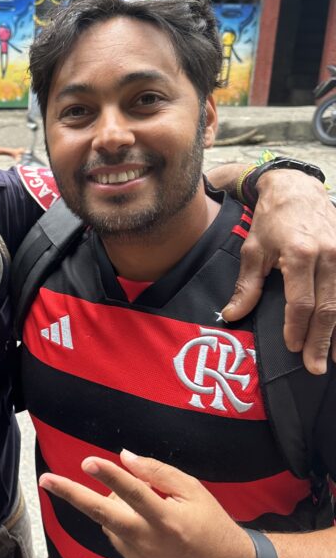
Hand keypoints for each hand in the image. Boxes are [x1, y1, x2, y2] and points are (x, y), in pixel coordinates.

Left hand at [39, 450, 255, 557]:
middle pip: (103, 514)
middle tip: (45, 480)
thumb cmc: (210, 520)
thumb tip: (123, 457)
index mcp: (167, 519)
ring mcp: (139, 556)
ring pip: (108, 519)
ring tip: (146, 500)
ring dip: (112, 502)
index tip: (88, 461)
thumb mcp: (192, 489)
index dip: (110, 475)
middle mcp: (148, 540)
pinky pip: (115, 532)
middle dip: (72, 495)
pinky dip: (120, 518)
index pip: (134, 493)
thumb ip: (157, 472)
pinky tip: (141, 518)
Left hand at [222, 170, 335, 373]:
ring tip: (334, 358)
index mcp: (299, 254)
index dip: (297, 328)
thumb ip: (247, 285)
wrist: (297, 189)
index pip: (301, 302)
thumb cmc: (271, 220)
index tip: (292, 348)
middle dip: (321, 341)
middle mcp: (328, 254)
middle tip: (314, 368)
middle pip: (328, 308)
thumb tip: (231, 315)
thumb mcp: (252, 250)